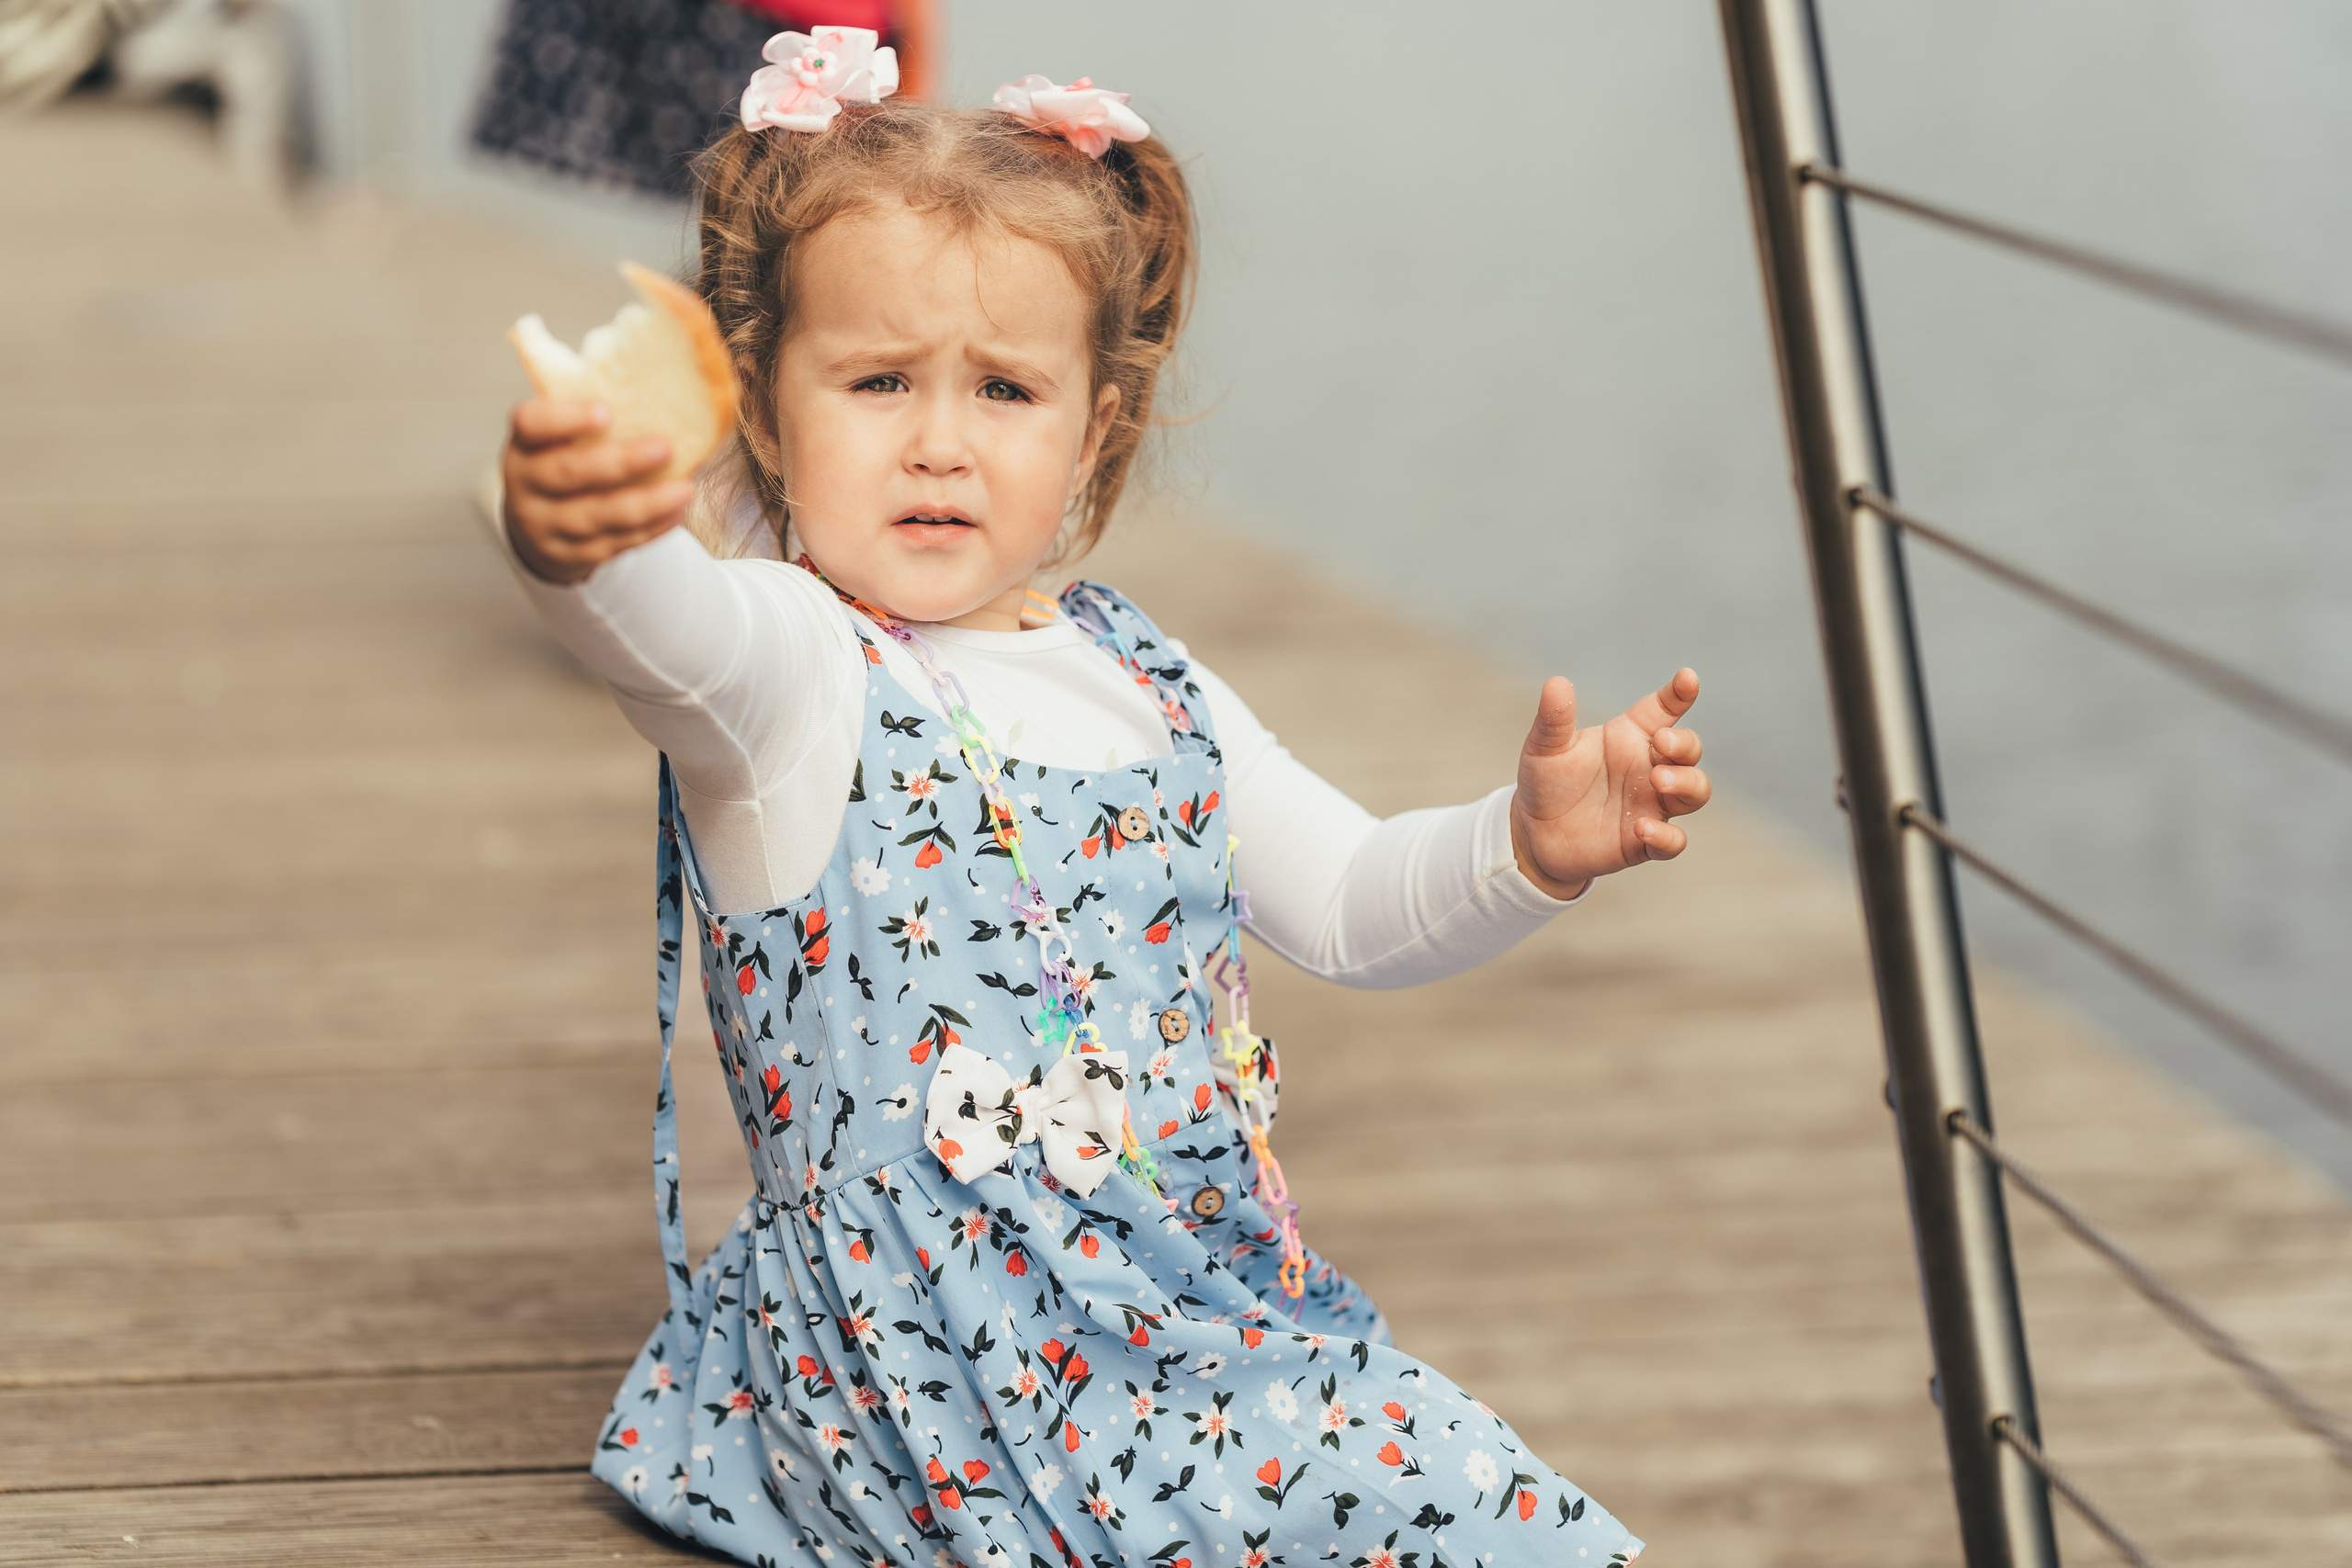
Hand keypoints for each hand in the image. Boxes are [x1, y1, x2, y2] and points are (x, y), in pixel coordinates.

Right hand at [501, 398, 695, 583]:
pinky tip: (676, 512)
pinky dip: (650, 528)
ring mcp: (544, 525)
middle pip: (569, 473)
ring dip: (646, 503)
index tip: (607, 411)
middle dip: (621, 463)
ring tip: (685, 489)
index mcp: (523, 444)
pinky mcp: (569, 555)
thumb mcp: (563, 436)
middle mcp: (525, 485)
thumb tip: (664, 381)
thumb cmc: (564, 461)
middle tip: (666, 448)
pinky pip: (614, 543)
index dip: (565, 418)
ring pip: (597, 516)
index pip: (530, 424)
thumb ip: (595, 414)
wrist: (538, 524)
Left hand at [1508, 668, 1710, 898]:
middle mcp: (1648, 768)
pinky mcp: (1644, 842)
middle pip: (1689, 750)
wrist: (1534, 834)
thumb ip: (1555, 719)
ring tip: (1659, 781)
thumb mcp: (1544, 748)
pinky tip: (1642, 828)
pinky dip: (1666, 836)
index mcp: (1629, 737)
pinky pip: (1673, 841)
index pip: (1663, 709)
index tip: (1687, 678)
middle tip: (1662, 743)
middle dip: (1685, 744)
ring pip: (1695, 791)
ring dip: (1686, 783)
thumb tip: (1557, 683)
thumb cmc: (1547, 782)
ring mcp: (1651, 805)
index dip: (1679, 693)